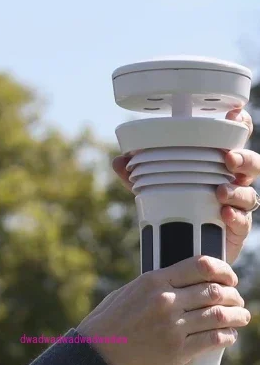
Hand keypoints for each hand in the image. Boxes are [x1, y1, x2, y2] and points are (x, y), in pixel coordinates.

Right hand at [76, 256, 250, 364]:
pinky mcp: (178, 351)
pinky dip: (227, 336)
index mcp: (153, 282)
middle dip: (233, 295)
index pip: (201, 266)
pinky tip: (228, 336)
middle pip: (215, 291)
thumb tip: (177, 282)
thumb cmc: (105, 325)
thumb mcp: (125, 294)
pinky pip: (214, 339)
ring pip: (220, 315)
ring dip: (237, 315)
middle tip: (237, 300)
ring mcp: (173, 326)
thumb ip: (153, 286)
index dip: (223, 270)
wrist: (95, 359)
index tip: (229, 278)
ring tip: (242, 317)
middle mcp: (166, 301)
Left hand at [112, 108, 257, 264]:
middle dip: (244, 158)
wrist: (183, 248)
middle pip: (251, 164)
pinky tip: (224, 214)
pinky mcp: (238, 229)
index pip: (236, 140)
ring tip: (220, 192)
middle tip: (228, 158)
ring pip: (250, 193)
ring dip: (238, 190)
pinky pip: (243, 221)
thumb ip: (137, 177)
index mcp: (219, 166)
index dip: (240, 125)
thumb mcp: (155, 190)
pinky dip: (235, 217)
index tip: (235, 115)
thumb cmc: (177, 210)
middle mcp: (233, 182)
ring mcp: (238, 206)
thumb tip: (118, 161)